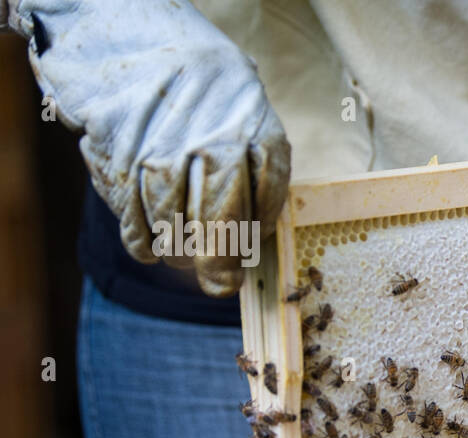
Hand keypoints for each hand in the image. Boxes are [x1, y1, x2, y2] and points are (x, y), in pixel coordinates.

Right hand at [6, 0, 289, 295]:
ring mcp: (164, 154)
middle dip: (221, 265)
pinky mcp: (121, 162)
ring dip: (181, 255)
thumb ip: (258, 165)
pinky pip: (135, 220)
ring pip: (176, 228)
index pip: (267, 202)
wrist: (136, 43)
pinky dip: (144, 243)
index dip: (259, 233)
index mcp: (254, 132)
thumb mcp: (247, 111)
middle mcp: (212, 145)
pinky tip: (152, 248)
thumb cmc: (204, 90)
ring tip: (184, 261)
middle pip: (222, 223)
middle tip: (220, 284)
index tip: (251, 248)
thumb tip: (259, 231)